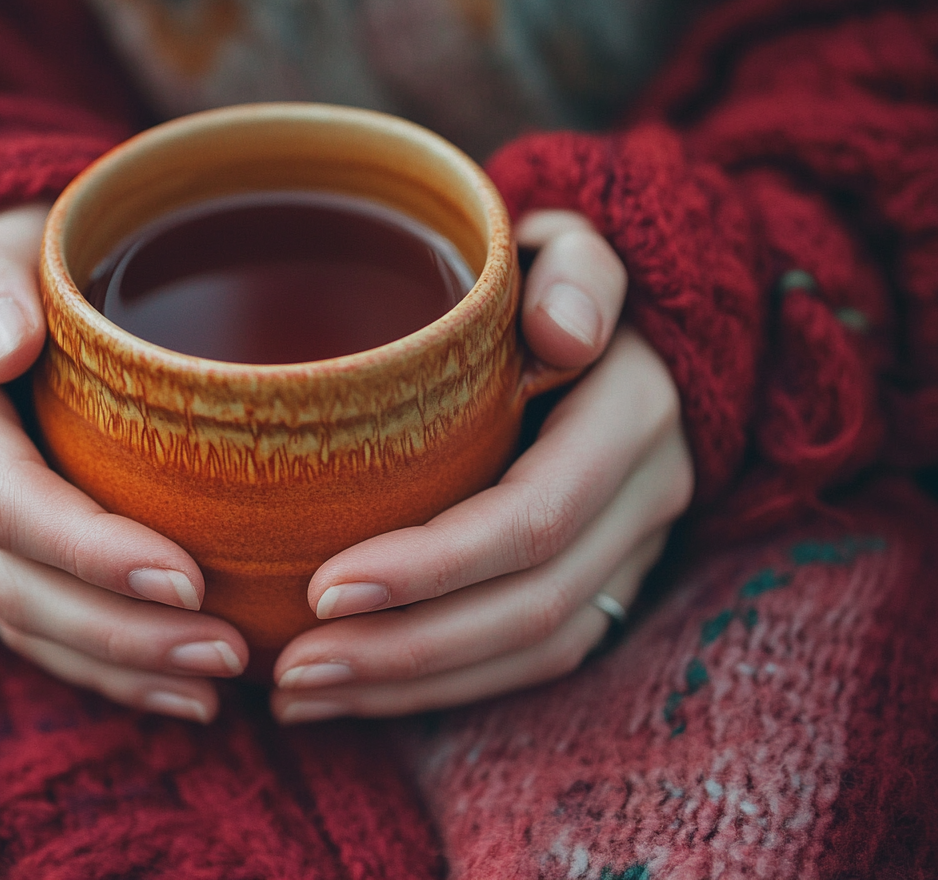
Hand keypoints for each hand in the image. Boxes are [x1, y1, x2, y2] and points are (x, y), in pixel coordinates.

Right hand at [0, 204, 247, 722]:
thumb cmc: (25, 260)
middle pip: (20, 587)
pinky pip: (44, 633)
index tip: (190, 578)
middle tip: (227, 650)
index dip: (92, 553)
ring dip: (124, 666)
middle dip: (121, 631)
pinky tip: (185, 692)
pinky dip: (111, 671)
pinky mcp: (1, 555)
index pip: (9, 504)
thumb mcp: (1, 244)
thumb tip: (1, 344)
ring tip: (219, 683)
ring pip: (30, 626)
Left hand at [270, 211, 693, 721]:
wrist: (602, 317)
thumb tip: (565, 331)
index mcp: (633, 414)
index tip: (322, 589)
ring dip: (413, 686)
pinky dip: (441, 686)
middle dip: (406, 650)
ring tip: (302, 694)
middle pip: (530, 607)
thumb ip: (575, 267)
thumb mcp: (565, 243)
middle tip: (292, 668)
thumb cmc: (546, 277)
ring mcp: (631, 550)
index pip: (534, 517)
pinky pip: (531, 660)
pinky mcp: (602, 583)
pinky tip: (351, 692)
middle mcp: (645, 496)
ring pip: (532, 652)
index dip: (433, 567)